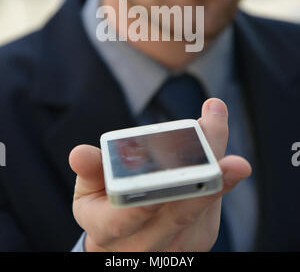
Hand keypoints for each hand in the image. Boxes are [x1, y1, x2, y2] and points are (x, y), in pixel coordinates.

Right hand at [69, 98, 250, 251]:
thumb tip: (78, 154)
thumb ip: (91, 170)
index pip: (126, 220)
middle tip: (232, 164)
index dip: (143, 206)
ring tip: (235, 160)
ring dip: (219, 181)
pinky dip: (220, 183)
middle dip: (202, 186)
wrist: (125, 244)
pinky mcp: (199, 238)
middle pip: (176, 215)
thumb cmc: (105, 209)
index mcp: (109, 231)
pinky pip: (211, 209)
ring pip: (200, 212)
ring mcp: (176, 245)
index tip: (159, 188)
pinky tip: (229, 162)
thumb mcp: (90, 192)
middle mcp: (146, 245)